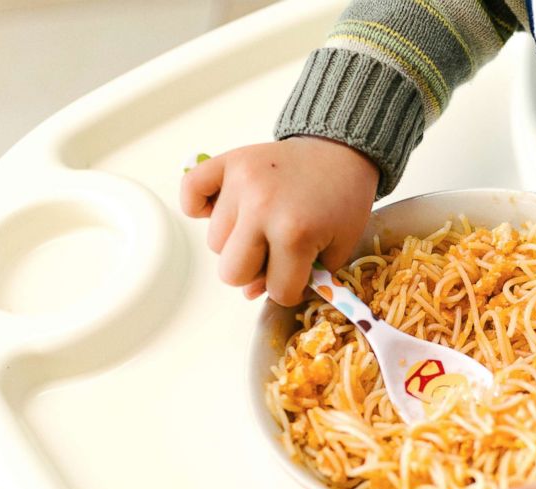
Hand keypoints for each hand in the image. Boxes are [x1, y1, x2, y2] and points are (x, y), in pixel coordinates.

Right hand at [180, 137, 378, 305]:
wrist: (341, 149)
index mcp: (295, 234)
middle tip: (276, 252)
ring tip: (263, 223)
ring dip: (236, 242)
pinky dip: (200, 206)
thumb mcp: (338, 248)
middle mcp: (261, 208)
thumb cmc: (343, 200)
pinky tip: (226, 210)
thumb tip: (251, 291)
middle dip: (255, 271)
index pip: (277, 290)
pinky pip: (191, 192)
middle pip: (232, 273)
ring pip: (215, 243)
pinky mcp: (228, 162)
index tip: (300, 273)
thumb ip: (301, 278)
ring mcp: (241, 183)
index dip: (290, 288)